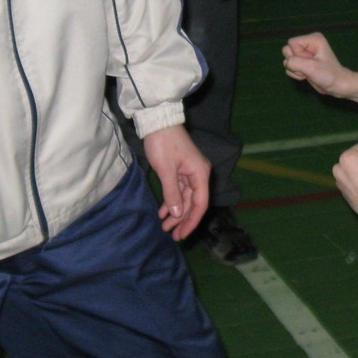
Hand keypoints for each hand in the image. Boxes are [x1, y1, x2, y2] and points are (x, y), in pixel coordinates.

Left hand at [142, 125, 210, 239]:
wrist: (157, 121)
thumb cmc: (163, 144)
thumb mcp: (166, 170)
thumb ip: (172, 193)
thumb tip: (178, 214)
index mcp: (200, 174)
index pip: (200, 204)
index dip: (192, 221)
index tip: (181, 234)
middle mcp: (199, 174)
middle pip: (193, 203)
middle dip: (182, 220)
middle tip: (171, 235)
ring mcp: (190, 172)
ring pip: (185, 198)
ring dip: (176, 212)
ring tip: (164, 226)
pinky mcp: (181, 170)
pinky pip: (178, 190)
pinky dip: (171, 201)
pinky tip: (163, 212)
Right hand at [283, 32, 345, 95]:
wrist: (337, 86)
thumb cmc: (329, 75)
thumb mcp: (311, 68)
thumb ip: (295, 62)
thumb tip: (287, 63)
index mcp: (313, 39)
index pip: (292, 42)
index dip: (298, 54)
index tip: (311, 61)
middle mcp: (308, 44)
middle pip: (287, 50)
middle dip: (296, 63)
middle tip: (310, 68)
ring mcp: (304, 53)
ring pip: (287, 60)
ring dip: (296, 70)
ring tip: (309, 72)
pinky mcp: (302, 62)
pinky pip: (289, 66)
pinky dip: (296, 74)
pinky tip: (307, 75)